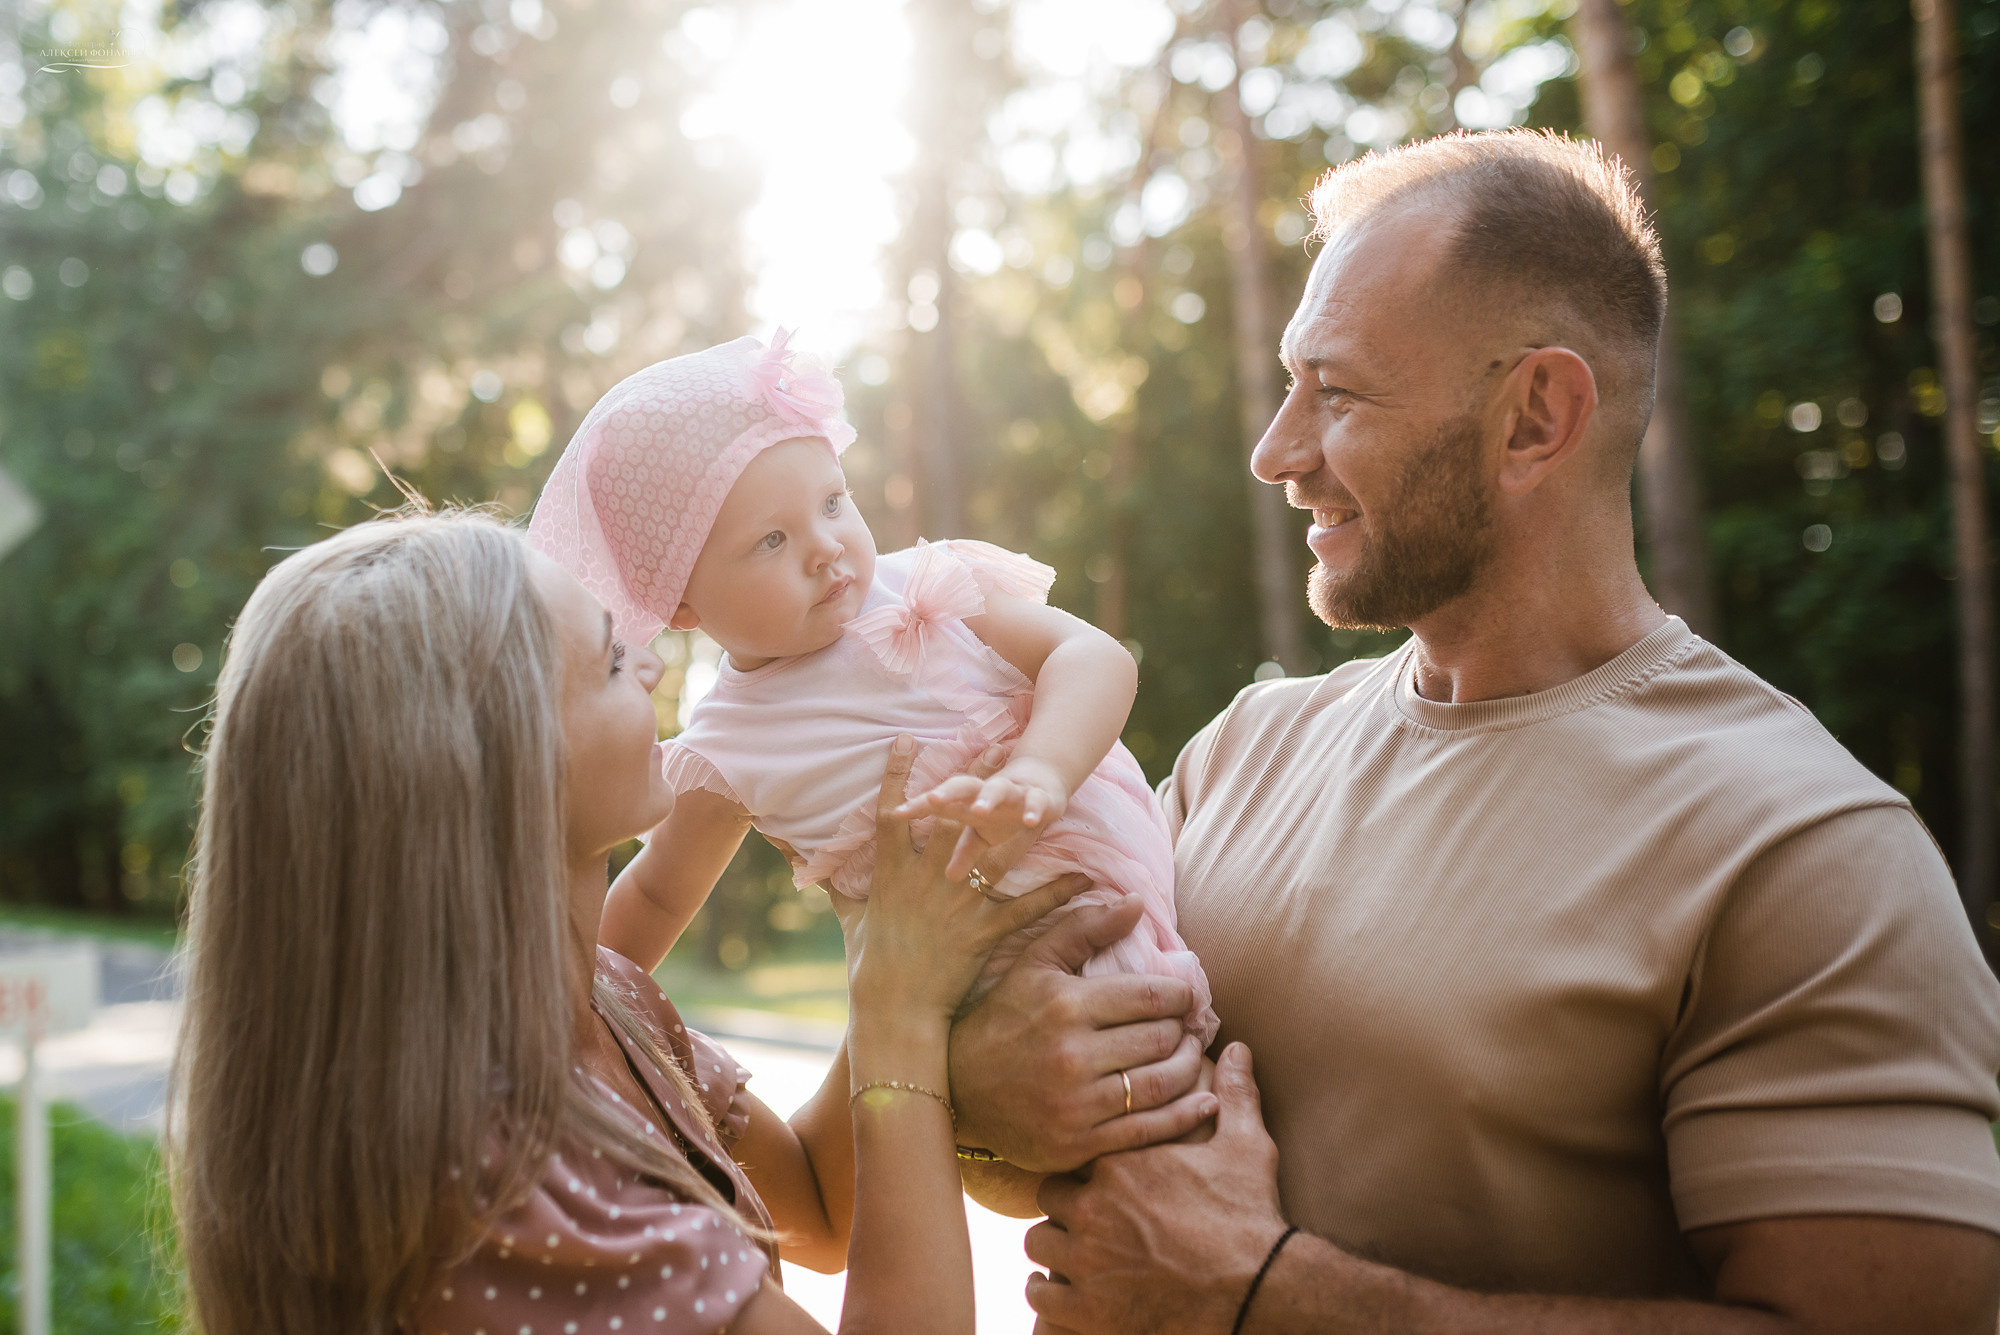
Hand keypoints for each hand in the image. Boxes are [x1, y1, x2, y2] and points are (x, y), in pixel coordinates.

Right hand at [846, 736, 1086, 1027]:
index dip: (899, 774)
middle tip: (994, 740)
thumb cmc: (867, 967)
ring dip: (1019, 819)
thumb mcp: (848, 919)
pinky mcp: (984, 930)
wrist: (893, 1010)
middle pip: (954, 817)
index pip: (893, 812)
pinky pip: (1027, 906)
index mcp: (891, 873)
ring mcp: (958, 902)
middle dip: (974, 778)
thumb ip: (830, 884)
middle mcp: (927, 879)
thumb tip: (793, 857)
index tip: (907, 737)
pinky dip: (1058, 892)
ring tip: (1039, 790)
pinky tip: (1086, 877)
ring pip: (994, 849)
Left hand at [896, 755, 1069, 880]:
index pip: (938, 803)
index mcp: (966, 803)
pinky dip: (1034, 809)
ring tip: (978, 810)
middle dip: (948, 792)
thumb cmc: (1002, 814)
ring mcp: (1013, 793)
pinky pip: (1036, 802)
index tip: (897, 813)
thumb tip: (948, 877)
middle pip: (962, 787)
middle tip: (932, 799)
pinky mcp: (1040, 797)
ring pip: (998, 790)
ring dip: (988, 798)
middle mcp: (985, 793)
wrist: (1042, 785)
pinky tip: (1030, 821)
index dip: (918, 806)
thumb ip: (965, 853)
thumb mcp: (982, 836)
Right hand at [948, 895, 1211, 1171]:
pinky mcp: (1077, 1145)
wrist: (956, 1088)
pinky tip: (1203, 1101)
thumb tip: (1139, 902)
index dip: (1181, 995)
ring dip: (1190, 1068)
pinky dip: (1184, 1116)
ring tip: (1190, 1056)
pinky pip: (1147, 1131)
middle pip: (1161, 1039)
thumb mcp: (1034, 963)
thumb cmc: (1002, 1016)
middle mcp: (1072, 1056)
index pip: (1152, 996)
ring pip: (1162, 1085)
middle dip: (1184, 1030)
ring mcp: (1076, 1105)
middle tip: (1188, 1027)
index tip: (1184, 997)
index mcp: (1067, 1005)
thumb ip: (1086, 928)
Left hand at [1026, 1043, 1289, 1334]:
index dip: (1086, 1167)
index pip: (1075, 1150)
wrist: (1258, 1287)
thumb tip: (1237, 1047)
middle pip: (1050, 1196)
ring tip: (1078, 1255)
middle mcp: (1093, 1207)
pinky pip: (1041, 1295)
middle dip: (1066, 1205)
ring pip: (1039, 1244)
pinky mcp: (1088, 1309)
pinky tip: (1072, 1293)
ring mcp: (1087, 1260)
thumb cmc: (1250, 1216)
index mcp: (1120, 1164)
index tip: (1100, 1179)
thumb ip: (1234, 1094)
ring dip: (1055, 1248)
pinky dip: (1052, 1294)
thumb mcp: (1246, 1145)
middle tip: (1088, 1218)